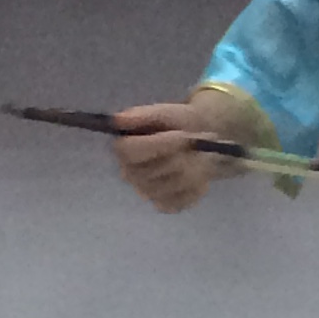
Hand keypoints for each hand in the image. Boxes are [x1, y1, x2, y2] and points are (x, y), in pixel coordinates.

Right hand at [113, 99, 230, 213]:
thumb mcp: (163, 112)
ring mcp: (147, 192)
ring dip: (195, 167)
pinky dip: (197, 186)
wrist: (200, 140)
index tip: (182, 134)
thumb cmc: (177, 123)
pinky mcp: (165, 205)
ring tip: (201, 154)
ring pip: (175, 184)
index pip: (130, 151)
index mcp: (124, 149)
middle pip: (155, 169)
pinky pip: (184, 199)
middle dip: (182, 154)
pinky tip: (199, 173)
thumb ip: (140, 115)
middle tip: (197, 140)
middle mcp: (130, 174)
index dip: (159, 144)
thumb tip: (117, 119)